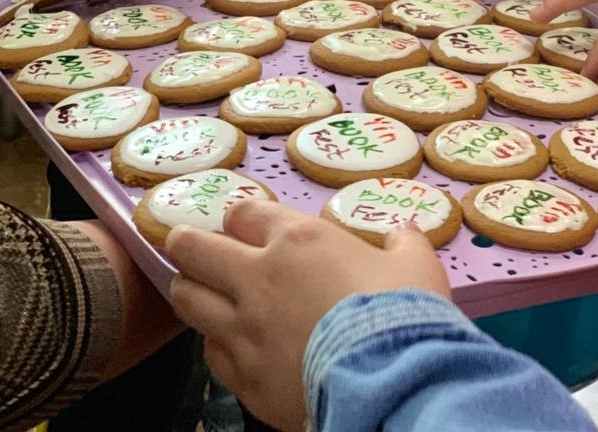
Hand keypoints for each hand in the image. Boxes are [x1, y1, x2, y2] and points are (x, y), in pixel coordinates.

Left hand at [168, 201, 451, 430]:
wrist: (388, 384)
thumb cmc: (401, 311)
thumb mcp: (415, 263)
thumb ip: (404, 241)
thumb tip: (404, 232)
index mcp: (297, 240)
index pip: (245, 213)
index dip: (241, 216)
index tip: (242, 223)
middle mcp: (258, 278)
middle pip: (195, 249)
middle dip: (184, 242)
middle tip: (182, 242)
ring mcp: (243, 330)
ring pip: (188, 300)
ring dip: (189, 290)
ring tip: (193, 290)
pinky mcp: (242, 377)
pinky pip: (210, 351)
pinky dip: (214, 342)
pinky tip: (226, 343)